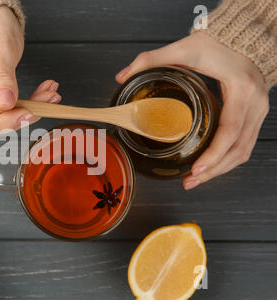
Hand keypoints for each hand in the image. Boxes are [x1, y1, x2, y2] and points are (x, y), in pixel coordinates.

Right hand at [0, 6, 60, 134]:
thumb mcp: (1, 45)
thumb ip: (3, 76)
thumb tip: (5, 103)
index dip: (2, 120)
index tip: (28, 113)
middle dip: (19, 116)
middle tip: (47, 102)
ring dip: (26, 110)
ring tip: (48, 94)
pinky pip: (2, 110)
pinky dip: (24, 105)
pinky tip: (40, 95)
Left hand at [115, 32, 269, 189]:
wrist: (241, 38)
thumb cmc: (216, 44)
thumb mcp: (183, 49)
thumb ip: (151, 60)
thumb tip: (122, 76)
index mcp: (239, 89)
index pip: (230, 131)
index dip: (213, 154)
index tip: (196, 169)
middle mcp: (254, 103)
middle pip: (238, 148)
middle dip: (213, 170)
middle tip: (189, 181)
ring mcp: (258, 111)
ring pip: (243, 151)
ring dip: (220, 169)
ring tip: (196, 179)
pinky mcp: (255, 115)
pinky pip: (244, 144)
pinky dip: (227, 159)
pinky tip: (210, 166)